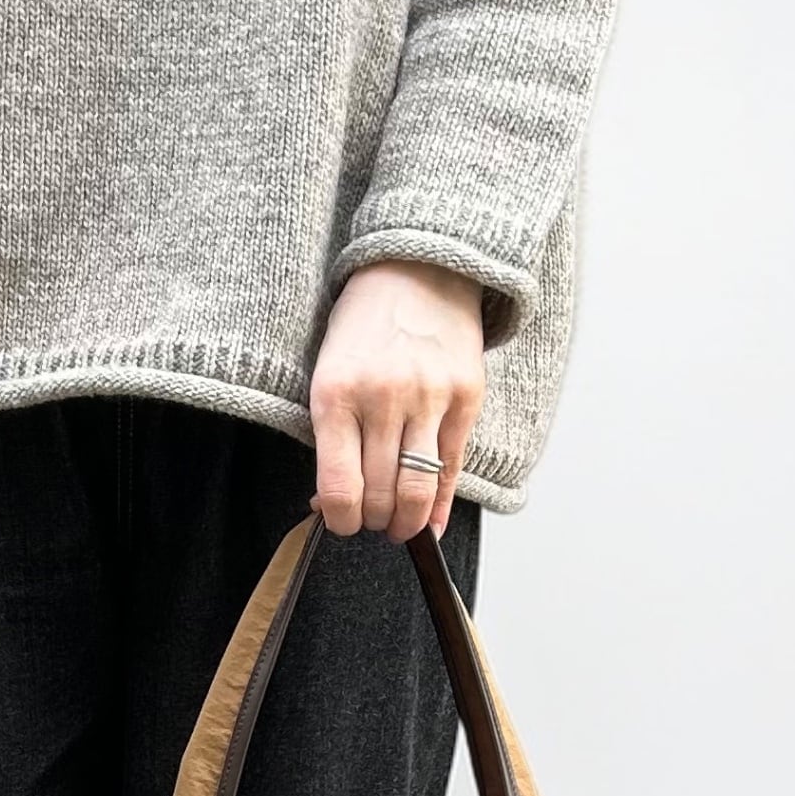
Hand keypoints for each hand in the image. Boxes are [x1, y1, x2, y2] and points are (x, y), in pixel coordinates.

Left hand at [309, 261, 484, 542]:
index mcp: (336, 394)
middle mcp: (383, 398)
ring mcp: (429, 397)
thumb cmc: (363, 326)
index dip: (339, 520)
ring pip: (418, 489)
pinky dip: (440, 504)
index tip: (341, 524)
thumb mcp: (328, 373)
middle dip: (374, 521)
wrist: (417, 269)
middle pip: (380, 494)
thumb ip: (329, 436)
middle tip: (371, 522)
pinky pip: (452, 468)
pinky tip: (430, 521)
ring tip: (399, 526)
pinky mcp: (466, 397)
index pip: (339, 486)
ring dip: (407, 522)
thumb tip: (329, 503)